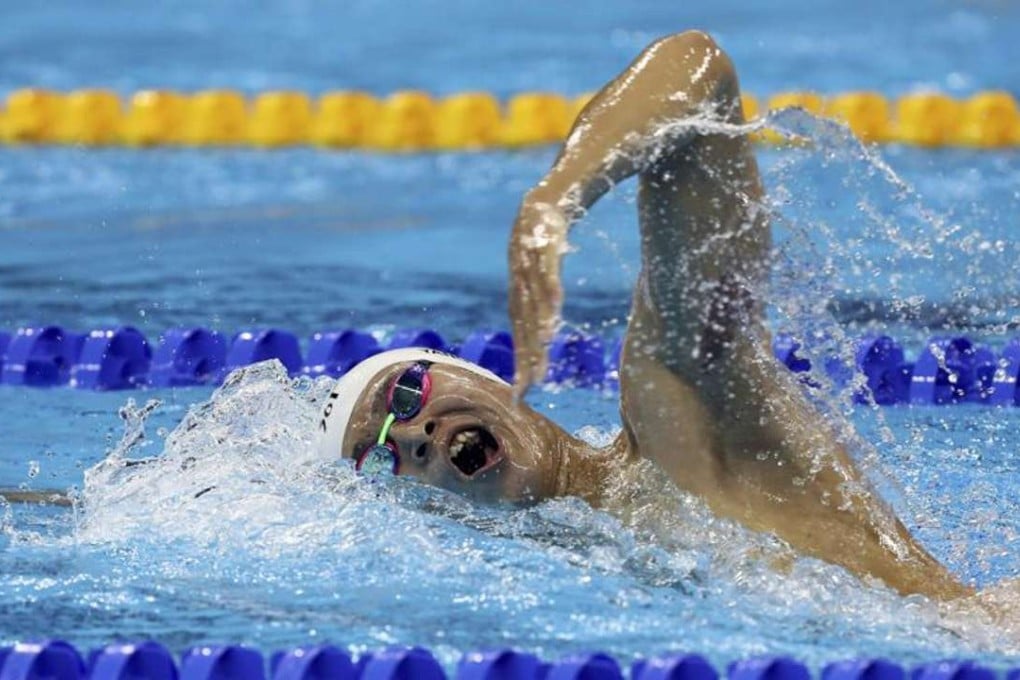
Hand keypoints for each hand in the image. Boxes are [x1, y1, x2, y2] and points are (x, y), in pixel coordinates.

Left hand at [508, 196, 567, 399]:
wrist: (547, 197)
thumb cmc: (545, 239)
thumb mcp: (541, 273)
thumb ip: (542, 299)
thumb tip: (545, 331)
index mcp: (519, 293)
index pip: (520, 334)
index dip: (521, 362)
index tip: (523, 392)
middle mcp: (520, 283)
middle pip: (524, 324)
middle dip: (528, 355)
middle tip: (532, 385)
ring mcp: (530, 264)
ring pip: (535, 300)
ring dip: (540, 326)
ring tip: (545, 350)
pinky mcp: (544, 244)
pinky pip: (548, 270)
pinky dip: (550, 290)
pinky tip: (556, 309)